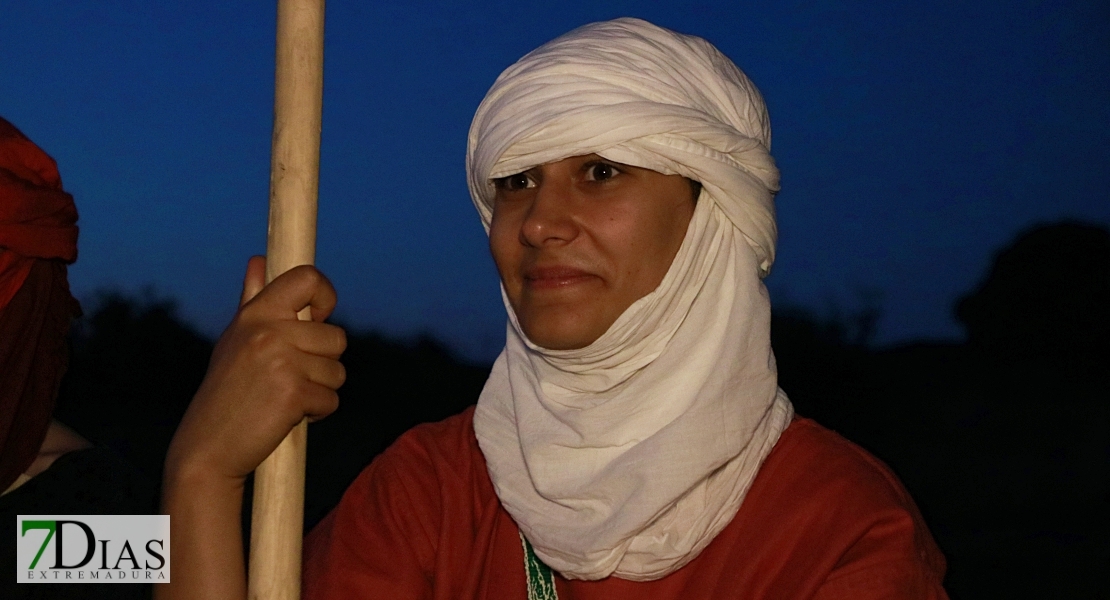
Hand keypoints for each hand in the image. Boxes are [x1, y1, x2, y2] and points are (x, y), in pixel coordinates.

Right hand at [166, 256, 346, 484]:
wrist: (206, 449)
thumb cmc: (225, 393)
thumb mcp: (235, 341)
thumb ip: (253, 300)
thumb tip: (258, 259)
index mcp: (255, 313)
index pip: (308, 278)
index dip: (325, 295)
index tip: (318, 317)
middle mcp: (268, 331)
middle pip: (337, 337)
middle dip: (323, 363)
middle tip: (290, 379)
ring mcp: (281, 361)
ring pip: (338, 371)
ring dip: (320, 391)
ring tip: (285, 399)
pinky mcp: (294, 393)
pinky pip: (332, 400)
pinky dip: (317, 414)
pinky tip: (287, 417)